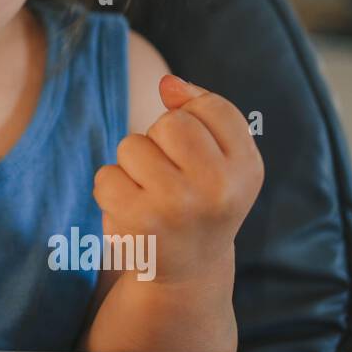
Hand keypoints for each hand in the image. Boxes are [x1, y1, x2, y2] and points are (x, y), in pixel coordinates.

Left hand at [92, 75, 263, 283]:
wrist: (188, 269)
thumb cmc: (202, 198)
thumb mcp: (220, 156)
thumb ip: (200, 110)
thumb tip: (167, 83)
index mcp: (246, 168)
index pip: (210, 107)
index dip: (192, 120)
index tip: (196, 152)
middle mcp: (219, 188)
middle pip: (170, 122)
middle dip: (159, 140)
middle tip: (170, 174)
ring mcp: (178, 206)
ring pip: (132, 146)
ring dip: (132, 166)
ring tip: (152, 195)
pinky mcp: (138, 221)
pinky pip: (105, 175)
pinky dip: (110, 189)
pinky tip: (132, 211)